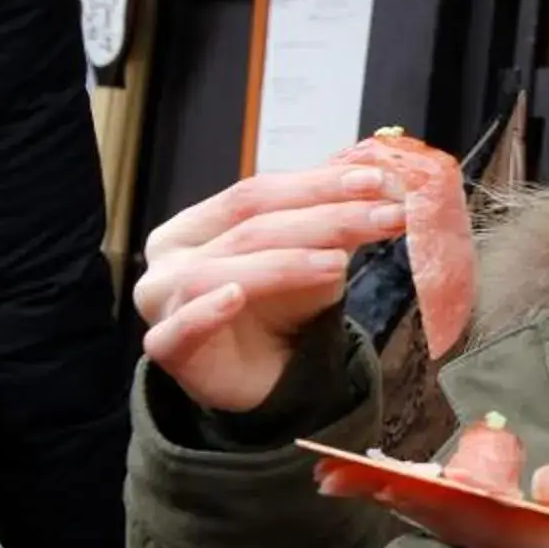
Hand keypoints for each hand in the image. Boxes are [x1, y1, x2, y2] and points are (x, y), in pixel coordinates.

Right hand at [136, 166, 405, 414]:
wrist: (263, 373)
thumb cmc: (278, 304)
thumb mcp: (312, 254)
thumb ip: (335, 217)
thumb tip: (384, 175)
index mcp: (197, 223)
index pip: (256, 193)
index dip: (317, 184)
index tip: (378, 180)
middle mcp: (171, 254)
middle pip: (248, 228)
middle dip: (324, 219)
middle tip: (386, 216)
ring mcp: (162, 300)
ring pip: (217, 273)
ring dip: (283, 264)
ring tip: (339, 263)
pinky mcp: (167, 348)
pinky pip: (179, 329)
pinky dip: (205, 311)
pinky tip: (235, 296)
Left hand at [327, 463, 548, 547]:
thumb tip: (544, 482)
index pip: (491, 523)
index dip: (437, 500)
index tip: (388, 481)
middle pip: (460, 528)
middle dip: (400, 501)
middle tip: (336, 478)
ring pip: (462, 529)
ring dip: (408, 504)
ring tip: (355, 480)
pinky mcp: (538, 547)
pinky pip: (478, 526)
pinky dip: (438, 505)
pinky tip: (409, 491)